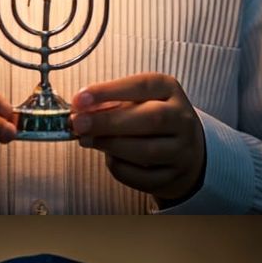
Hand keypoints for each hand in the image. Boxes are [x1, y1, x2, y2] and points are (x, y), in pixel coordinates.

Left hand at [69, 74, 204, 202]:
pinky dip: (119, 168)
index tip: (79, 99)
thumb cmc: (150, 121)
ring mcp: (182, 150)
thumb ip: (109, 103)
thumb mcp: (135, 100)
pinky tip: (110, 158)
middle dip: (108, 122)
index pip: (142, 86)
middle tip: (78, 124)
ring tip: (86, 140)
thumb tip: (79, 110)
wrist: (183, 151)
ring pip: (146, 151)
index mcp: (169, 90)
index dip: (108, 92)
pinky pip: (141, 176)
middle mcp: (182, 119)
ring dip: (110, 145)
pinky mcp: (173, 176)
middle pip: (151, 119)